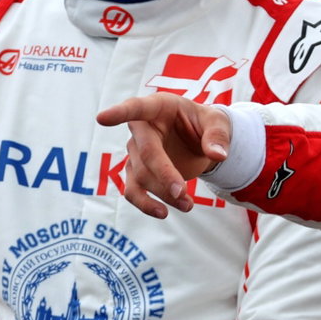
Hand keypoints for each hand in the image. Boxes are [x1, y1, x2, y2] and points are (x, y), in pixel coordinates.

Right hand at [97, 94, 231, 217]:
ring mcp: (136, 151)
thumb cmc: (205, 124)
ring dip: (162, 194)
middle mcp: (142, 128)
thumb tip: (217, 155)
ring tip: (187, 206)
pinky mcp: (138, 171)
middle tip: (183, 193)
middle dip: (163, 174)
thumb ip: (218, 135)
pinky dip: (146, 204)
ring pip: (141, 177)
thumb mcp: (218, 123)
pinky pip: (133, 190)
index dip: (119, 113)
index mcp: (158, 107)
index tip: (102, 118)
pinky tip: (163, 212)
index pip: (136, 108)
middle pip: (146, 153)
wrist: (200, 141)